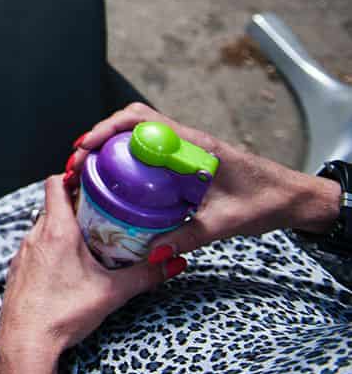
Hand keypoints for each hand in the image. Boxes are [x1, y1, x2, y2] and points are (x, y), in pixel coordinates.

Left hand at [0, 176, 183, 373]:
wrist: (25, 342)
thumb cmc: (64, 314)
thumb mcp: (112, 293)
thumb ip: (146, 275)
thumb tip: (175, 262)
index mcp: (57, 231)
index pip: (56, 183)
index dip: (73, 176)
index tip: (95, 179)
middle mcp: (34, 235)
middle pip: (52, 204)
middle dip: (77, 204)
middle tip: (103, 212)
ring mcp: (22, 252)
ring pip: (42, 226)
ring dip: (63, 227)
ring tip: (89, 238)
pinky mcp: (17, 270)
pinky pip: (34, 247)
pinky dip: (50, 247)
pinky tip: (67, 265)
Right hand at [69, 102, 340, 254]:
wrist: (294, 199)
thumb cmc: (266, 203)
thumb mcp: (224, 224)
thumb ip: (187, 237)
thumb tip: (152, 253)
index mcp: (194, 145)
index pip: (141, 121)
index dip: (107, 129)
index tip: (86, 147)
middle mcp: (186, 140)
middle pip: (131, 122)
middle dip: (100, 136)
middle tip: (79, 161)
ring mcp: (186, 148)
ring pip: (138, 134)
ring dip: (111, 146)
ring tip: (89, 170)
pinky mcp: (186, 160)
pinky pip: (149, 150)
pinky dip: (127, 158)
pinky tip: (117, 180)